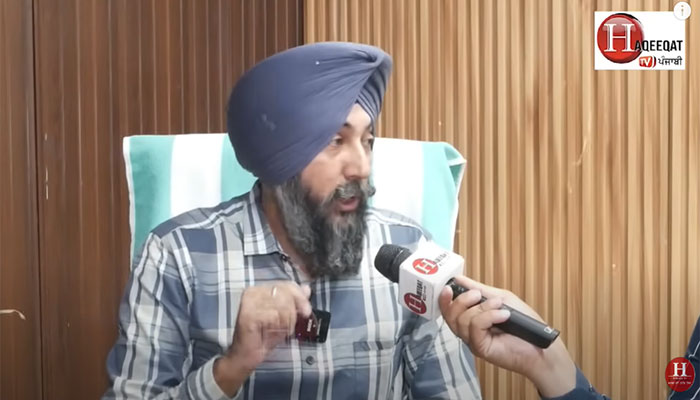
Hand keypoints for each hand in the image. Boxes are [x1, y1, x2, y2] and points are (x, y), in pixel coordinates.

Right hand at [214, 282, 311, 394]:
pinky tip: (271, 333)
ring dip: (286, 321)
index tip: (307, 311)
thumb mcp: (283, 318)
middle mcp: (253, 292)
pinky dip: (278, 327)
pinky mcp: (248, 315)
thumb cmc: (262, 337)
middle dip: (293, 312)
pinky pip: (274, 316)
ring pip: (282, 305)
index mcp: (260, 289)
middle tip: (289, 326)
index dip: (300, 297)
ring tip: (278, 330)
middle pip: (286, 293)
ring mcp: (249, 302)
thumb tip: (306, 289)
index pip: (287, 285)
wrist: (244, 356)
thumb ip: (294, 301)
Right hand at [438, 276, 575, 397]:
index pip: (449, 309)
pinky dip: (488, 316)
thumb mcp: (501, 298)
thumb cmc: (524, 324)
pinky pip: (475, 328)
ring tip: (500, 305)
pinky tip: (504, 315)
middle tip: (478, 295)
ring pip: (462, 320)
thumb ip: (479, 289)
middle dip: (462, 300)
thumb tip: (459, 279)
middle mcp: (469, 330)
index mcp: (471, 318)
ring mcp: (473, 340)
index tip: (449, 286)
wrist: (541, 346)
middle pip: (451, 315)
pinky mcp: (480, 348)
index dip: (445, 298)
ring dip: (482, 308)